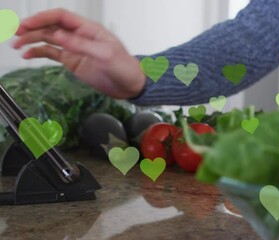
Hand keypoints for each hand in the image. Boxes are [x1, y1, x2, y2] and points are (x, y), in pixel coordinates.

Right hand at [13, 8, 145, 98]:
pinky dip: (38, 52)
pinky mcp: (73, 61)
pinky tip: (27, 55)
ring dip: (31, 40)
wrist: (131, 85)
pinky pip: (52, 53)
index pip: (61, 17)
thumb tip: (58, 36)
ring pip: (48, 39)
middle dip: (32, 28)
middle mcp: (79, 36)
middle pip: (51, 26)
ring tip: (16, 45)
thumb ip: (81, 45)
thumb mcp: (105, 55)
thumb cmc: (124, 67)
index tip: (27, 24)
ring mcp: (75, 49)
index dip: (43, 18)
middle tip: (15, 33)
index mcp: (89, 29)